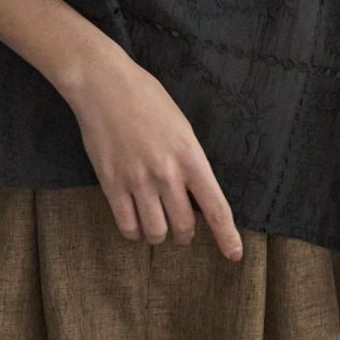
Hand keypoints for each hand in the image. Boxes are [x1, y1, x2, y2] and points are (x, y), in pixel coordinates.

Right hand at [60, 39, 244, 262]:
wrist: (105, 85)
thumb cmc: (146, 97)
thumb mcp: (181, 125)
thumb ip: (188, 159)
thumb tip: (192, 190)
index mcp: (190, 156)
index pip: (215, 207)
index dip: (227, 236)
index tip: (234, 255)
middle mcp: (167, 174)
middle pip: (184, 227)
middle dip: (185, 234)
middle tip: (181, 231)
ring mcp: (138, 181)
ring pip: (155, 232)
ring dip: (158, 236)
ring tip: (156, 226)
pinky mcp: (111, 185)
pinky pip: (127, 226)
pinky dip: (134, 233)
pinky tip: (136, 225)